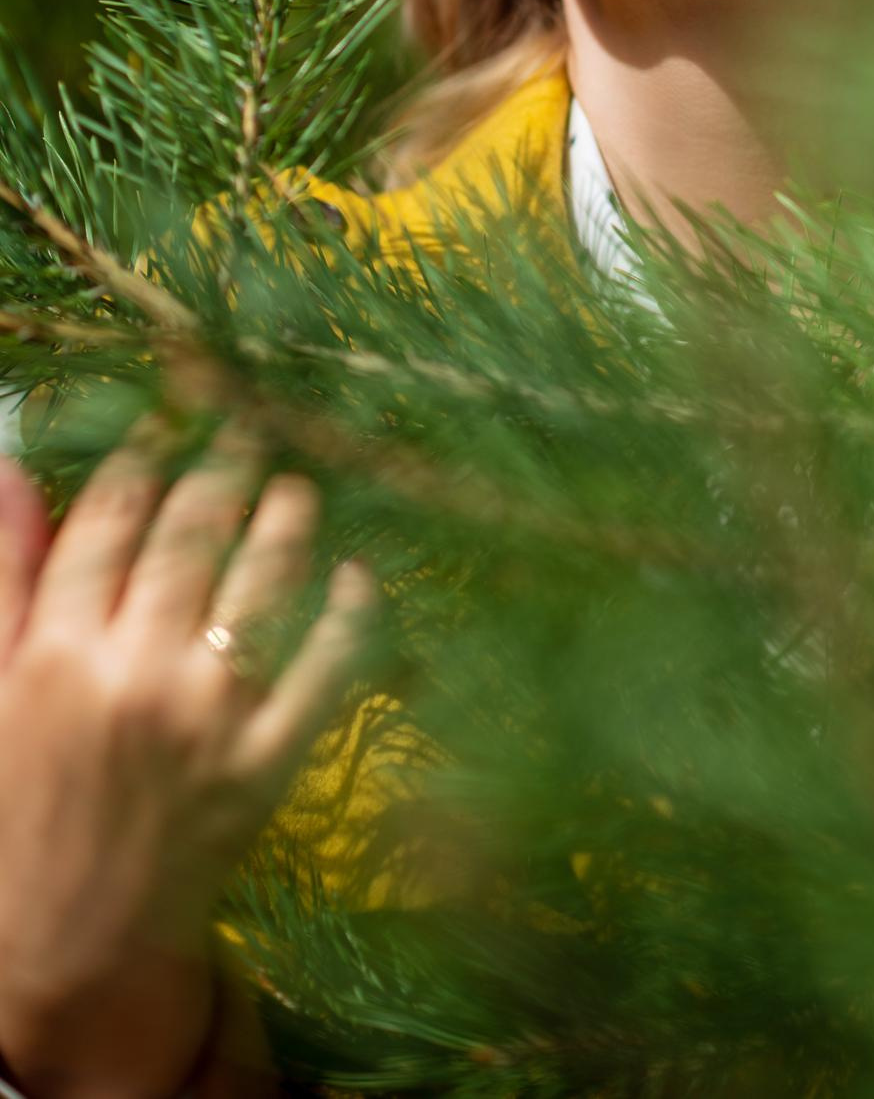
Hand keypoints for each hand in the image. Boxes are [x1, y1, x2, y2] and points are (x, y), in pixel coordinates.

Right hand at [0, 419, 375, 1098]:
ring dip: (289, 518)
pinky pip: (325, 670)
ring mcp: (208, 719)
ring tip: (300, 482)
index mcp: (57, 651)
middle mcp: (134, 673)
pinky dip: (349, 615)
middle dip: (227, 464)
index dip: (147, 453)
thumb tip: (10, 465)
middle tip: (255, 421)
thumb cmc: (26, 801)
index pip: (110, 518)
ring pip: (263, 584)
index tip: (174, 413)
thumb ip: (8, 575)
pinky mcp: (267, 764)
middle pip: (194, 534)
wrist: (74, 938)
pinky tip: (359, 572)